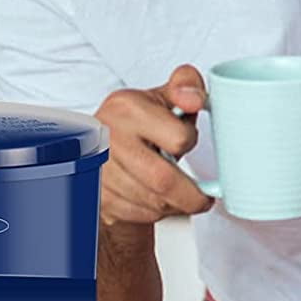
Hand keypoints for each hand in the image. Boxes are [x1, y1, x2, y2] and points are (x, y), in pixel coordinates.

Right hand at [94, 64, 214, 225]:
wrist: (102, 143)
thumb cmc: (139, 121)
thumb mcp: (163, 96)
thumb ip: (186, 86)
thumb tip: (194, 99)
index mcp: (127, 108)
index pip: (178, 138)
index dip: (190, 141)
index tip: (189, 139)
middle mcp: (108, 138)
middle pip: (163, 180)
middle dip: (191, 195)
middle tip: (204, 198)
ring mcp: (99, 169)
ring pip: (151, 202)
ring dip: (174, 205)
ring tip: (181, 195)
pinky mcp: (97, 194)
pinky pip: (137, 214)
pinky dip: (155, 212)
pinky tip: (159, 200)